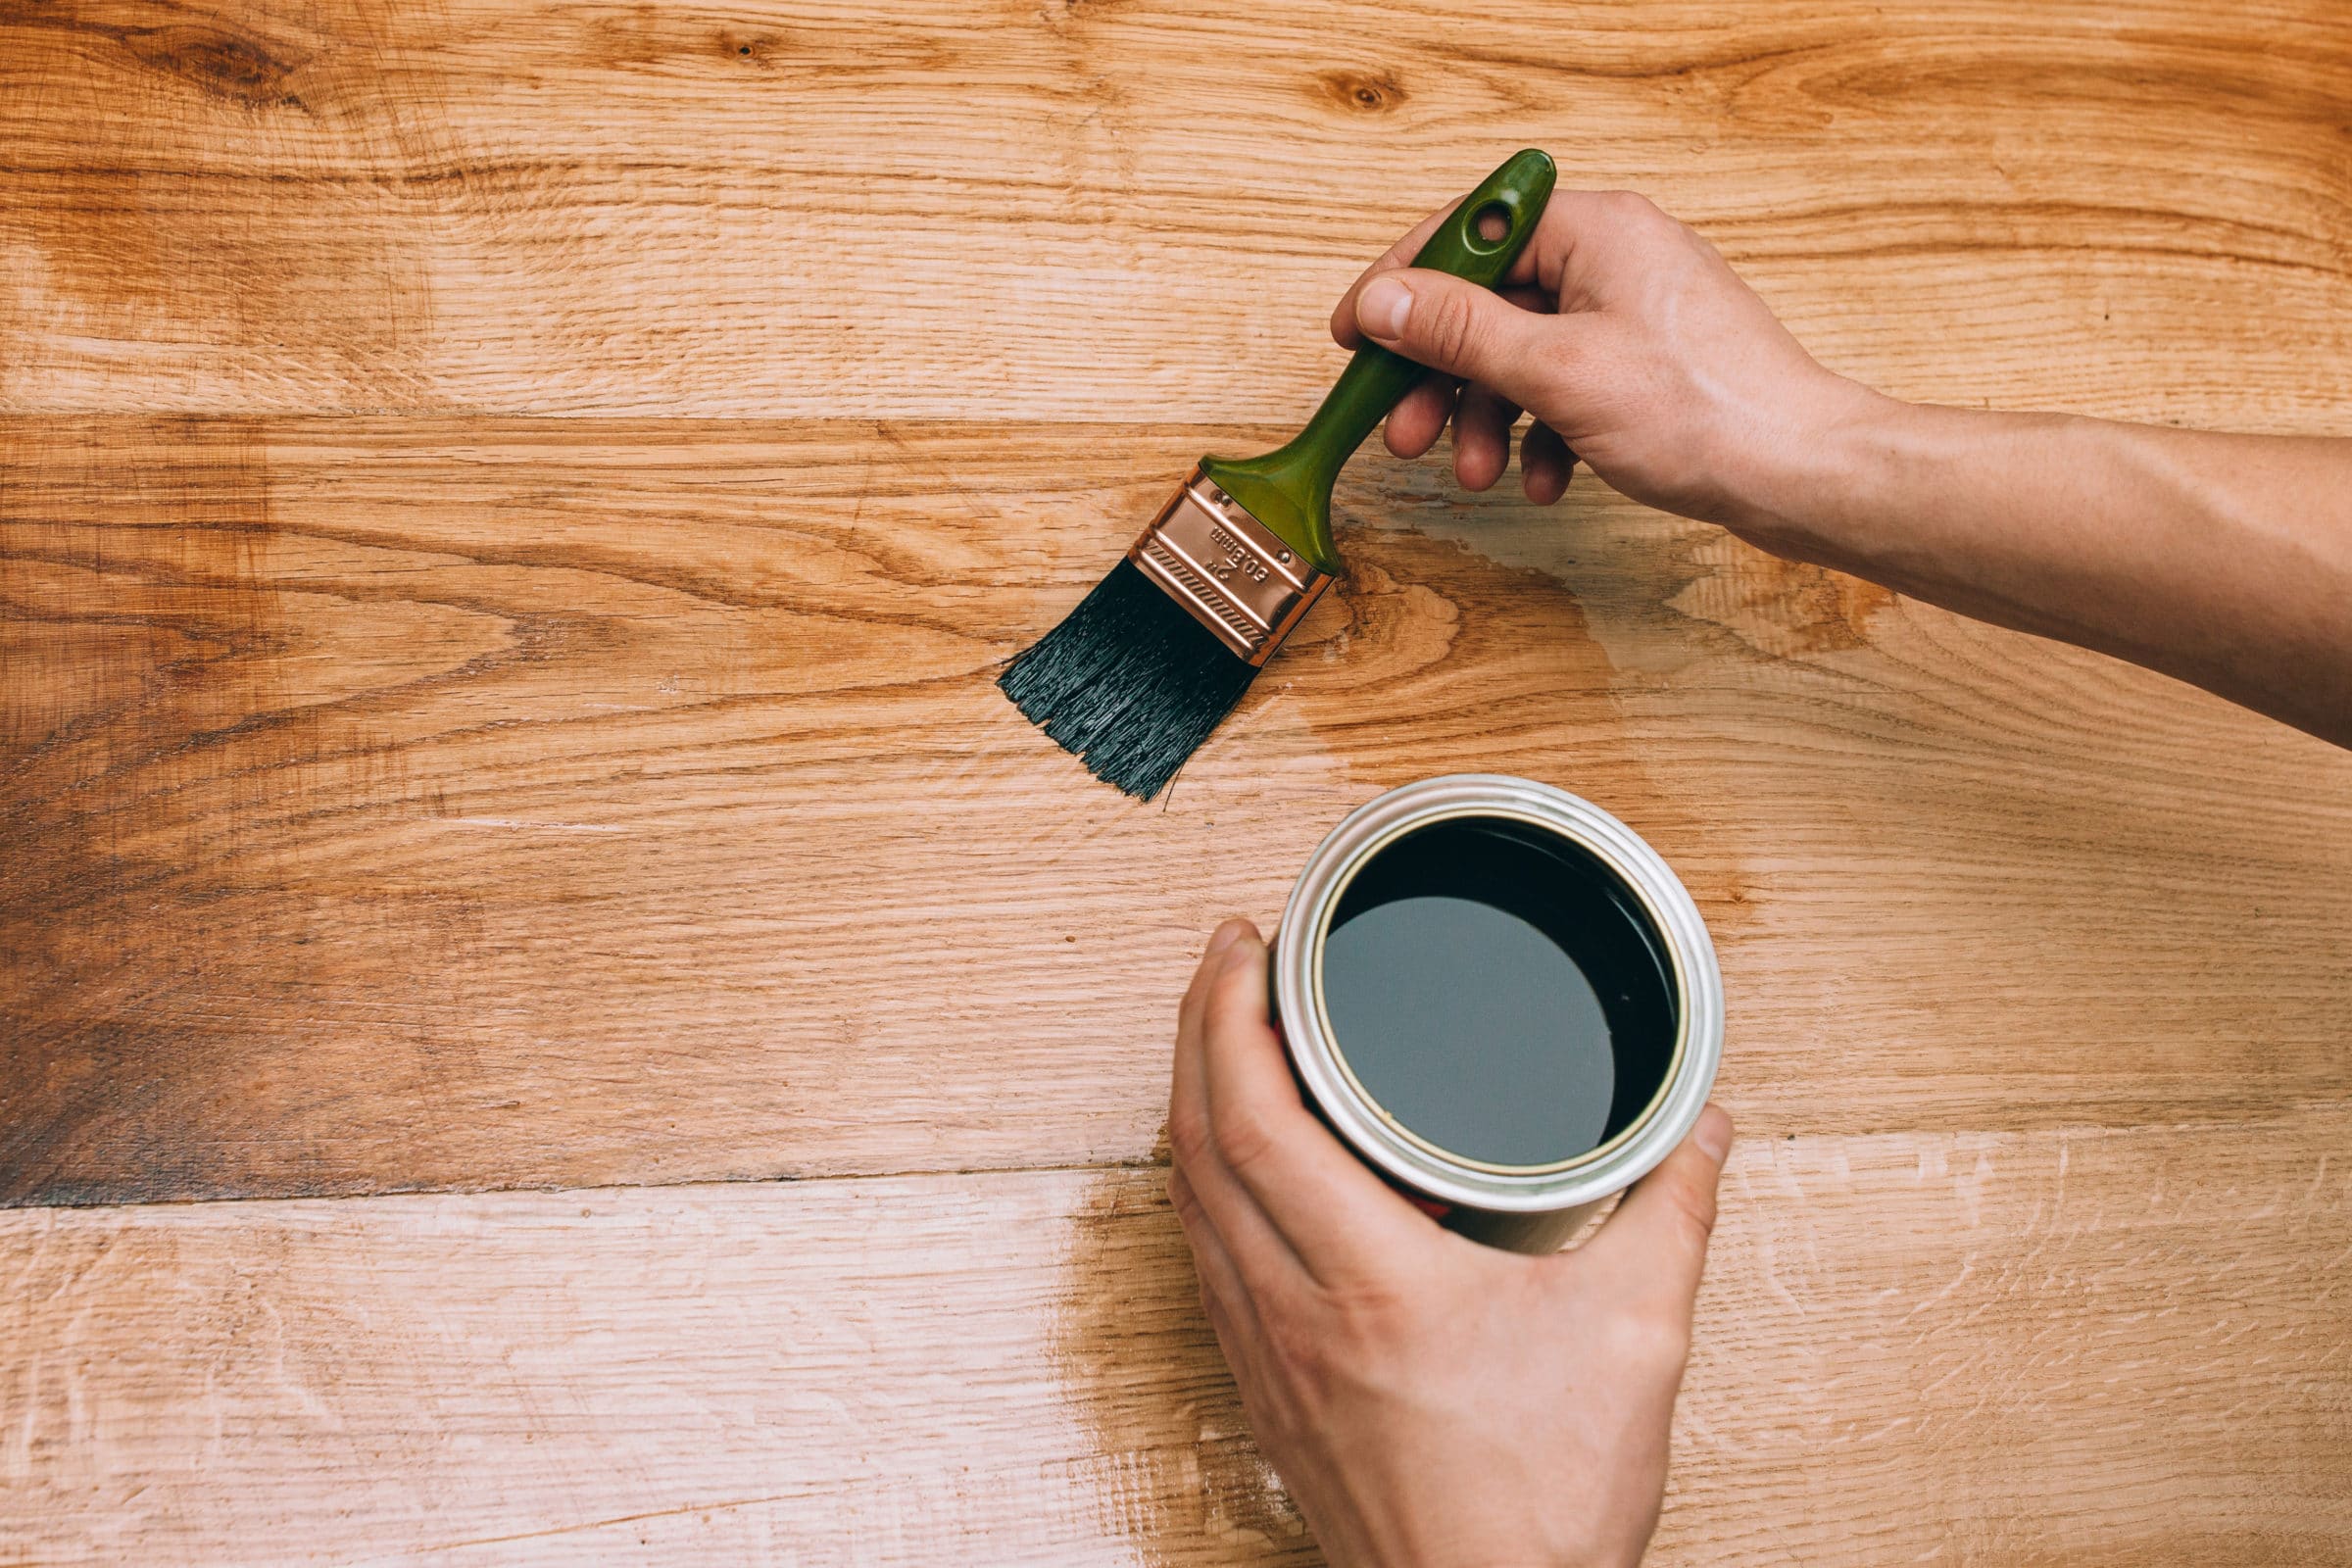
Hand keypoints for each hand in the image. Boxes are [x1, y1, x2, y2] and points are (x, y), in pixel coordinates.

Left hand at [1166, 919, 1734, 1567]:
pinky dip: (1209, 1184)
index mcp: (1371, 1283)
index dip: (1231, 1015)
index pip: (1255, 1119)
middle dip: (1197, 1029)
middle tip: (1230, 961)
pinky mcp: (1269, 1392)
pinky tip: (1247, 1167)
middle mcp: (1293, 1314)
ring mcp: (1268, 1357)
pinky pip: (1208, 1259)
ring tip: (1232, 1039)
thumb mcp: (1635, 1339)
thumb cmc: (1542, 1510)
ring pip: (1191, 1202)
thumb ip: (1671, 1214)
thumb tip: (1703, 1131)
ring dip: (1194, 1103)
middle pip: (1196, 1141)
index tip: (1246, 947)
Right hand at [1331, 186, 1882, 544]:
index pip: (1469, 230)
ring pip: (1525, 352)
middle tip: (1404, 431)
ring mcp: (1635, 311)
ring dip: (1488, 417)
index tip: (1355, 334)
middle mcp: (1616, 256)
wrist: (1799, 473)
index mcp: (1596, 229)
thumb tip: (1384, 300)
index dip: (1402, 283)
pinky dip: (1544, 434)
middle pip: (1491, 299)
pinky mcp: (1651, 364)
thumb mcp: (1554, 370)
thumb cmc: (1702, 411)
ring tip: (1475, 473)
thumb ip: (1459, 332)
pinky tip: (1546, 481)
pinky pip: (1568, 386)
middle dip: (1443, 375)